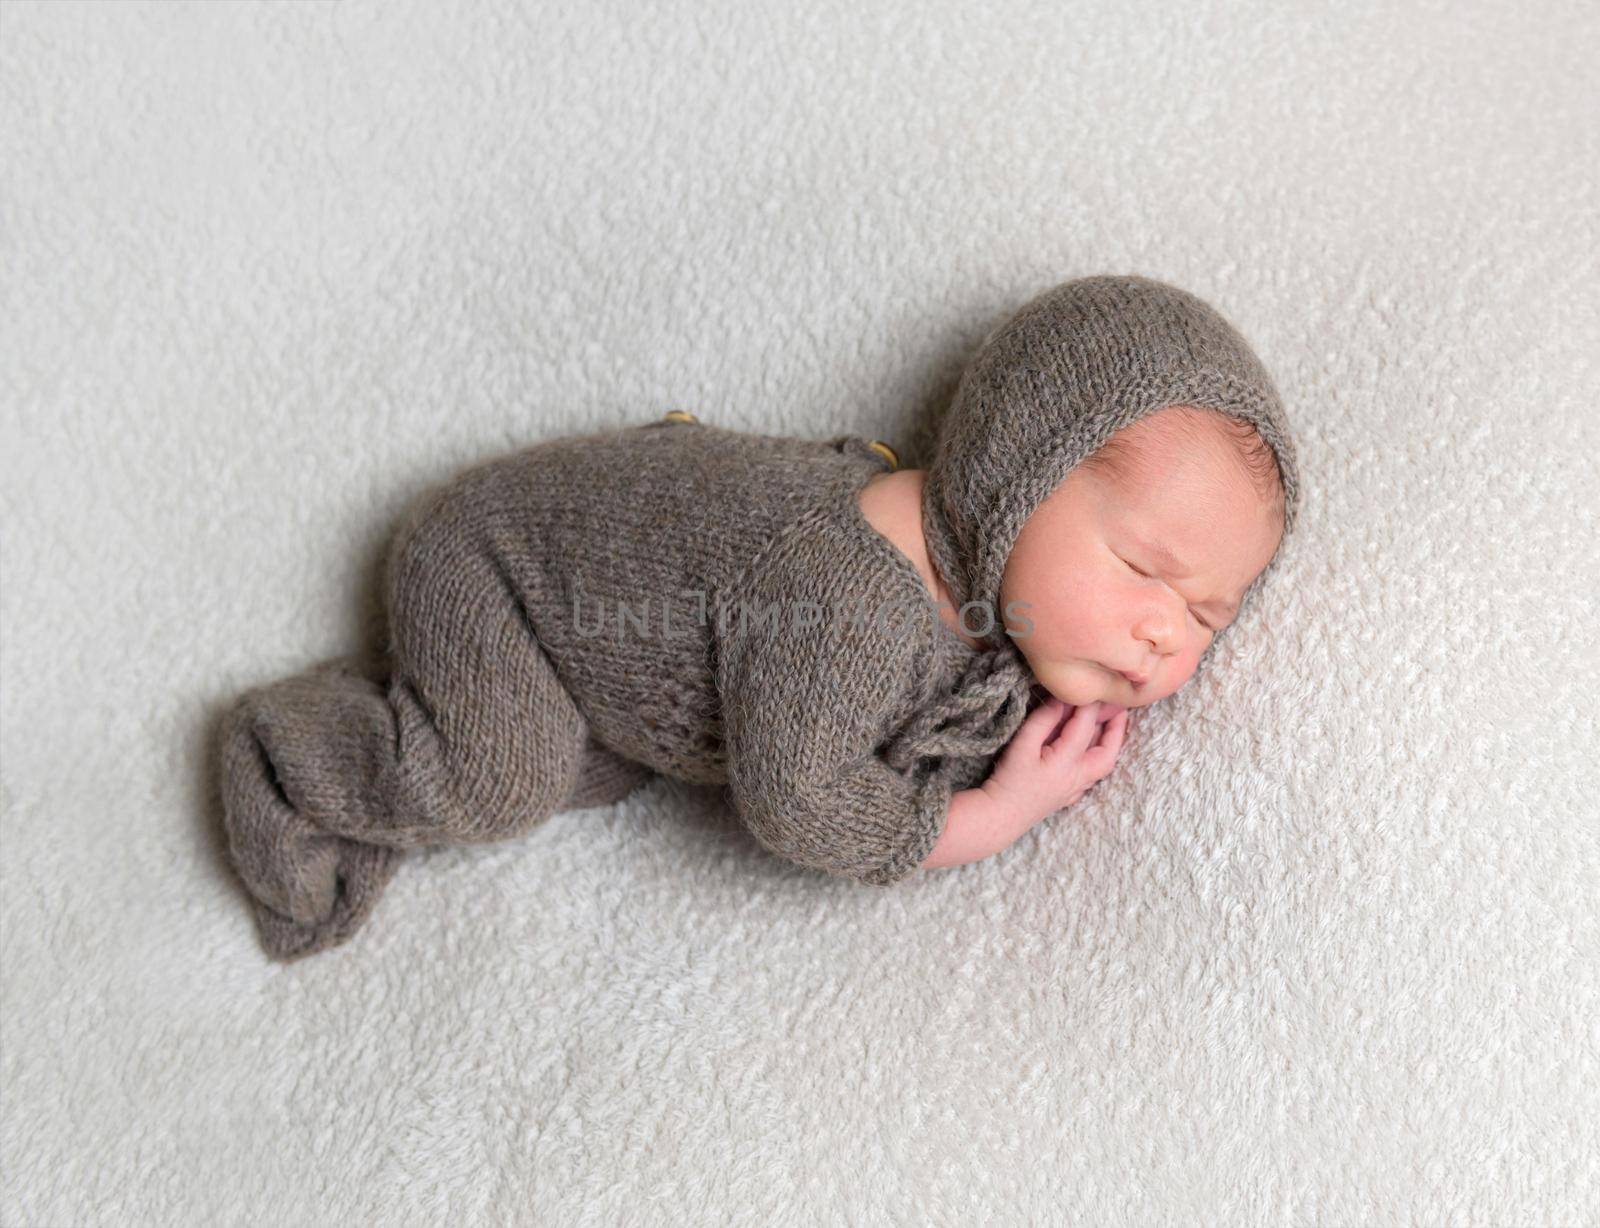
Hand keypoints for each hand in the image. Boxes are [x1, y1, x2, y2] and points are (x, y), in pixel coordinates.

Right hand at [982, 698, 1128, 820]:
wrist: (1001, 816)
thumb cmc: (1008, 780)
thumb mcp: (1021, 745)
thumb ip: (1043, 720)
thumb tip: (1060, 700)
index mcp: (1067, 761)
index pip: (1085, 726)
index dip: (1088, 705)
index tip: (1088, 687)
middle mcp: (1078, 776)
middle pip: (1108, 751)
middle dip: (1116, 727)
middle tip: (1119, 706)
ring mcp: (1076, 789)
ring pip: (1103, 764)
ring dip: (1110, 743)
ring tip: (1109, 723)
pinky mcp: (1069, 795)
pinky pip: (1093, 774)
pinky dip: (1097, 756)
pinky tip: (1090, 747)